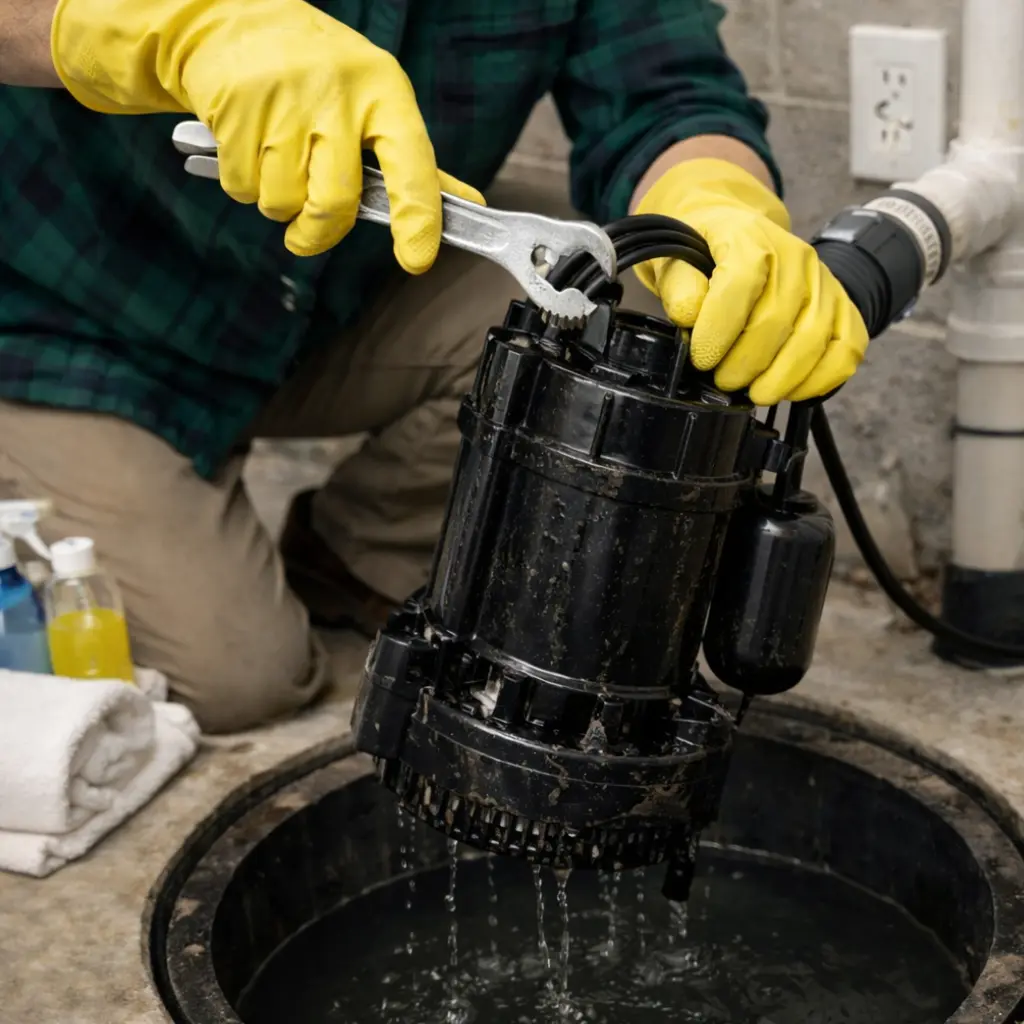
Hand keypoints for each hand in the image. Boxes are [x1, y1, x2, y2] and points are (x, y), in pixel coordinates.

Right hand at [50, 0, 483, 263]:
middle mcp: (337, 94)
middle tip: (308, 232)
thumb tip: (469, 204)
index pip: (411, 166)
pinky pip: (242, 188)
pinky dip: (244, 185)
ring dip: (277, 203)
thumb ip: (416, 161)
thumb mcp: (376, 100)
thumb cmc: (321, 73)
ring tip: (276, 162)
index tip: (417, 261)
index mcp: (383, 92)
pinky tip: (249, 148)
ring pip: (282, 203)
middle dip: (318, 233)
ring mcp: (283, 99)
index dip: (417, 220)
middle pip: (335, 204)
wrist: (233, 19)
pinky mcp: (234, 109)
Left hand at [634, 159, 867, 404]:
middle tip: (723, 381)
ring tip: (753, 393)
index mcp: (749, 236)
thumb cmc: (702, 255)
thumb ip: (679, 286)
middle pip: (776, 320)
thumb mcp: (675, 260)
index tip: (701, 359)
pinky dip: (820, 379)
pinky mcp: (842, 307)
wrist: (733, 235)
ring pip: (813, 339)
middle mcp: (795, 256)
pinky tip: (790, 390)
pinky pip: (847, 348)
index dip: (719, 330)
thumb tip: (689, 314)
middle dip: (744, 363)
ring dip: (779, 378)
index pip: (741, 283)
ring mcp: (824, 282)